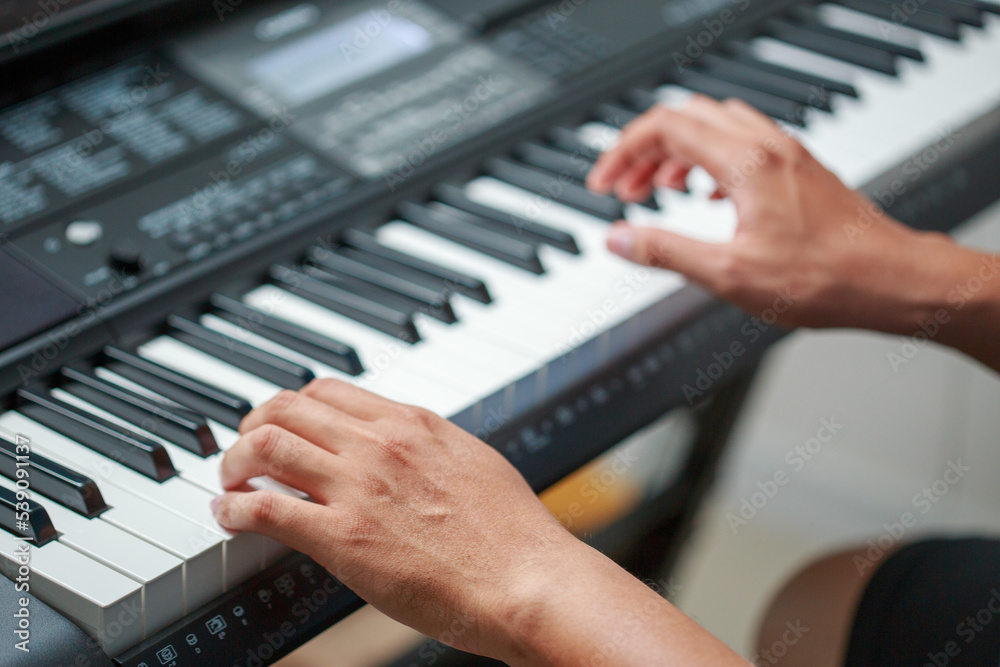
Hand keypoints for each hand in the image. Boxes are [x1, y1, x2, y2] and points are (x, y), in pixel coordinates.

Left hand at [212, 380, 746, 664]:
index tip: (281, 422)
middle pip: (287, 407)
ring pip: (266, 445)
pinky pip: (266, 508)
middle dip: (253, 423)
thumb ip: (432, 448)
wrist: (529, 579)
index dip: (291, 404)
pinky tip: (230, 516)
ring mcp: (359, 487)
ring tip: (231, 481)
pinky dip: (235, 508)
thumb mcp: (474, 462)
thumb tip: (410, 448)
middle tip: (244, 447)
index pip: (329, 390)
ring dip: (235, 462)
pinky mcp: (343, 537)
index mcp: (412, 423)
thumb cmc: (513, 532)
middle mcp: (380, 444)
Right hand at [586, 95, 954, 332]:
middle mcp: (767, 147)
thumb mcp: (729, 274)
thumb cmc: (826, 278)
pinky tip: (706, 193)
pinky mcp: (799, 170)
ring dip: (677, 151)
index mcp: (745, 163)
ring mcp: (786, 155)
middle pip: (687, 118)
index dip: (623, 152)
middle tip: (625, 188)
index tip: (604, 182)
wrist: (891, 280)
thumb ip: (666, 252)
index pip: (665, 127)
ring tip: (658, 189)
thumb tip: (619, 239)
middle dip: (645, 149)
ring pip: (715, 126)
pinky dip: (709, 159)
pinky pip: (742, 143)